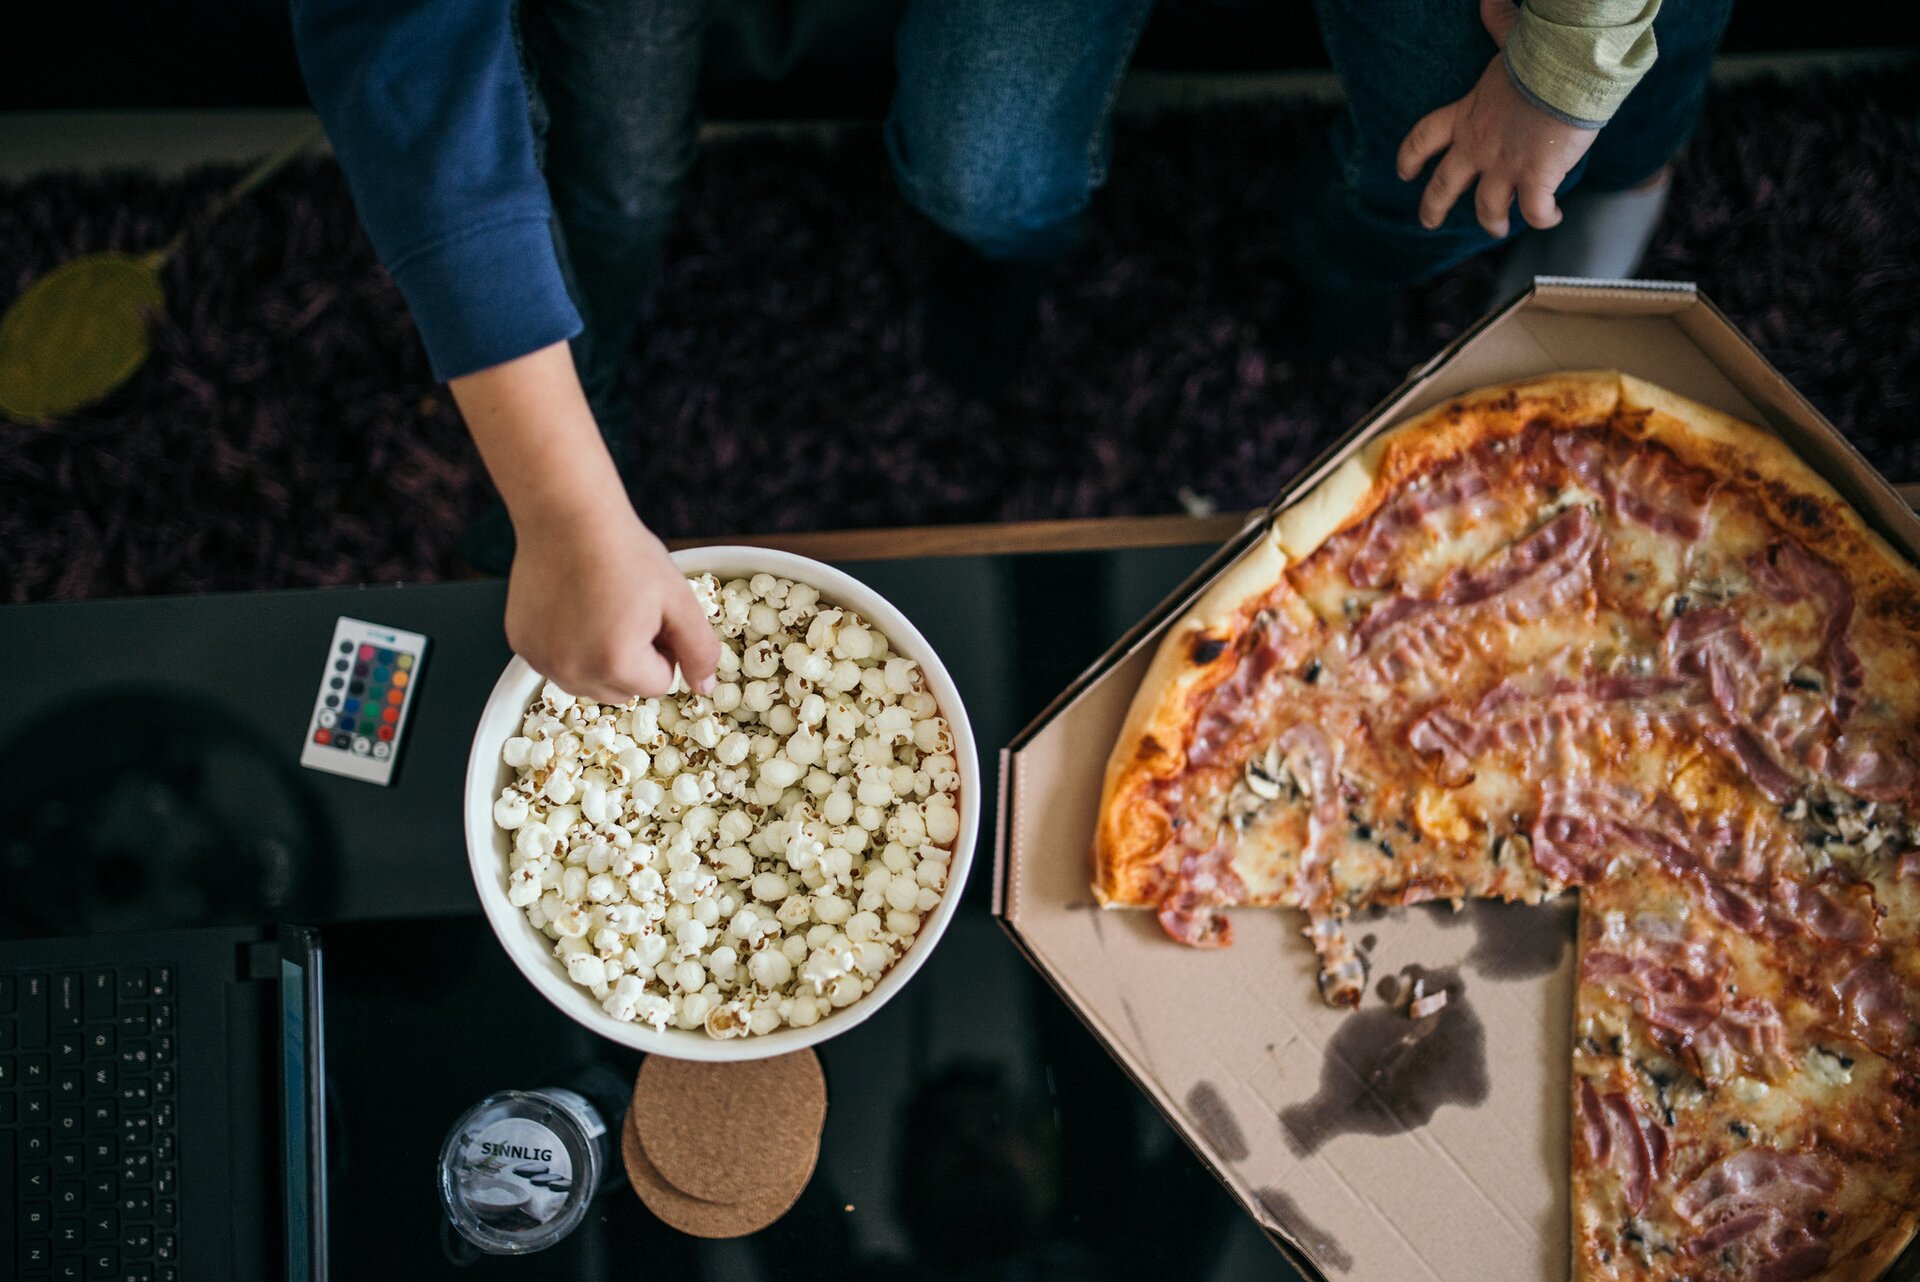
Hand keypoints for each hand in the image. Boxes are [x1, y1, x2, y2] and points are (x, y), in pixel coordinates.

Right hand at [506, 504, 719, 704]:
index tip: (653, 615)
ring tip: (600, 609)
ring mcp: (542, 660)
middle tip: (628, 612)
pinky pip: (557, 663)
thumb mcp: (679, 600)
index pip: (660, 683)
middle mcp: (573, 672)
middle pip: (623, 691)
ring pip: (588, 681)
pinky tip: (572, 606)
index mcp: (617, 664)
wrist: (568, 518)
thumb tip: (705, 687)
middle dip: (633, 661)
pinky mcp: (521, 645)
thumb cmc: (627, 554)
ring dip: (600, 658)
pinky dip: (569, 645)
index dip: (663, 648)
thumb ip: (699, 650)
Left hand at [1395, 0, 1597, 238]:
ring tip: (1498, 228)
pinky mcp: (1536, 179)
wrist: (1566, 71)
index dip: (1410, 157)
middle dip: (1432, 208)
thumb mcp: (1509, 41)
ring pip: (1488, 209)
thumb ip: (1498, 25)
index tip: (1403, 173)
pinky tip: (1551, 217)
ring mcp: (1505, 167)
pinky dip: (1543, 218)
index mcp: (1466, 116)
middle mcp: (1478, 147)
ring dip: (1493, 222)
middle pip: (1443, 187)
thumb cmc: (1538, 54)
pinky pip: (1535, 212)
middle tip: (1428, 222)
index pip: (1422, 138)